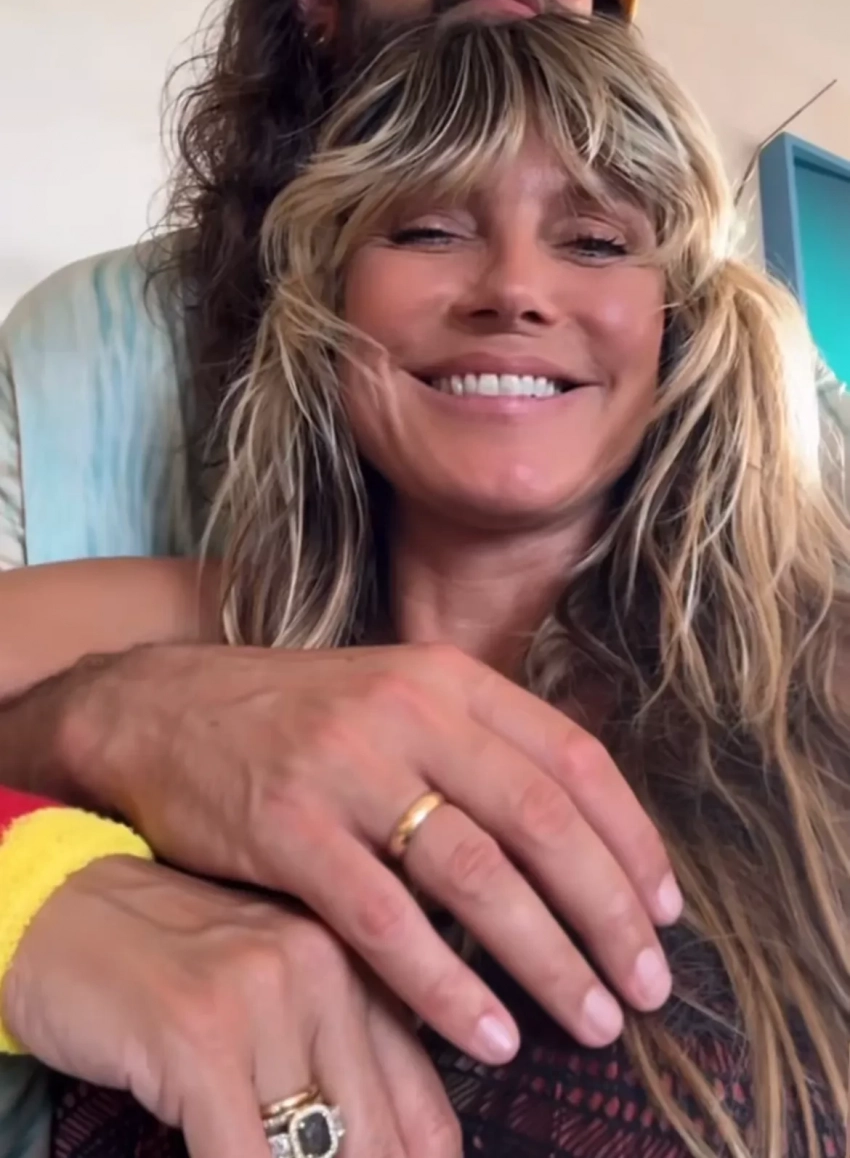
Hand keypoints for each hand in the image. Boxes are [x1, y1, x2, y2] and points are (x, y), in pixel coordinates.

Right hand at [1, 856, 459, 1157]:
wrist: (61, 906)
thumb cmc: (169, 967)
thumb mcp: (272, 996)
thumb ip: (336, 1059)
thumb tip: (391, 1145)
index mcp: (357, 968)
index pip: (428, 1115)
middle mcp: (326, 971)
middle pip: (381, 1143)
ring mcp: (263, 997)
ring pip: (320, 1154)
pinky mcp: (198, 1032)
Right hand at [61, 642, 681, 1058]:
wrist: (162, 710)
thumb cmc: (298, 718)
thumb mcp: (397, 695)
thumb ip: (480, 744)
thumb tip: (584, 830)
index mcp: (448, 678)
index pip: (574, 759)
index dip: (633, 841)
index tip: (668, 913)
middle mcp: (409, 712)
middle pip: (542, 821)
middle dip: (610, 914)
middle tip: (649, 987)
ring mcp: (346, 768)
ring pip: (477, 876)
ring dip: (548, 959)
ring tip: (591, 1020)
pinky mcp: (288, 830)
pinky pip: (386, 923)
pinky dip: (447, 987)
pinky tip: (486, 1035)